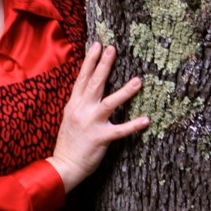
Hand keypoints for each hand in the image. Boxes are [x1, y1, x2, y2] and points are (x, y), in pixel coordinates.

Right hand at [48, 42, 149, 192]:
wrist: (64, 166)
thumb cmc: (69, 143)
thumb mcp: (69, 118)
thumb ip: (79, 103)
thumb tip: (88, 90)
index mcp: (74, 105)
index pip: (82, 79)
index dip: (89, 61)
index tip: (97, 45)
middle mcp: (82, 110)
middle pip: (94, 84)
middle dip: (104, 65)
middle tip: (112, 49)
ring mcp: (91, 124)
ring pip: (109, 103)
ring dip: (124, 92)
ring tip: (138, 81)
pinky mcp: (100, 138)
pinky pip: (120, 130)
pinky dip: (133, 125)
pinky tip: (146, 120)